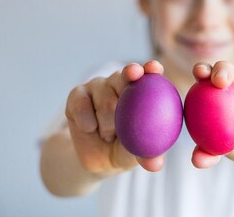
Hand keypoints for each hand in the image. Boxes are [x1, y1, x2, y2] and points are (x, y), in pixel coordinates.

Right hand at [65, 60, 165, 175]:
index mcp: (142, 91)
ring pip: (105, 98)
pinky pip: (81, 103)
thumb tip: (156, 165)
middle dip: (130, 77)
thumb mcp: (136, 154)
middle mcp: (121, 83)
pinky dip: (87, 121)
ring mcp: (99, 86)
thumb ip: (146, 154)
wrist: (94, 159)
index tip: (153, 69)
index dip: (152, 68)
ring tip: (108, 134)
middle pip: (125, 76)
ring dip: (107, 122)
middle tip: (133, 77)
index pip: (150, 74)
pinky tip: (89, 129)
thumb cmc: (124, 150)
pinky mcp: (77, 94)